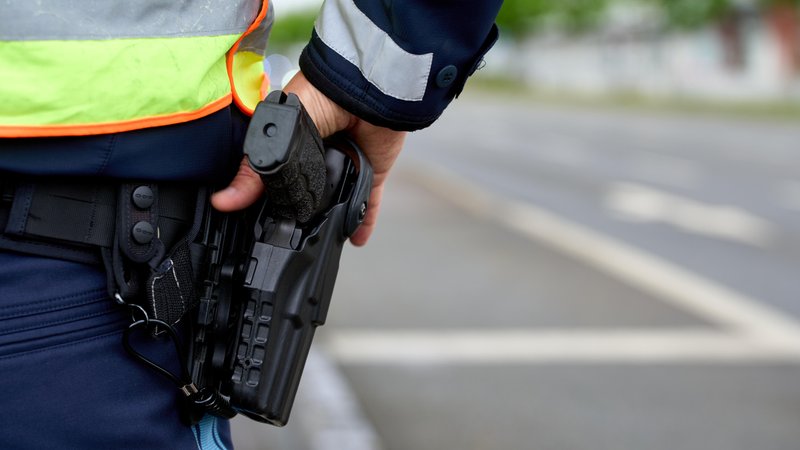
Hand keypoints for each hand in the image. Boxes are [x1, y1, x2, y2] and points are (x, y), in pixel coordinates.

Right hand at [211, 71, 406, 246]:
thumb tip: (222, 201)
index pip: (280, 177)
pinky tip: (355, 240)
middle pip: (310, 192)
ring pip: (338, 200)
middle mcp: (320, 154)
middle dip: (304, 214)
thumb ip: (256, 169)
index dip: (270, 199)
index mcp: (294, 141)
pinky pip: (368, 202)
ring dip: (332, 220)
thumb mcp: (279, 132)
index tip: (259, 225)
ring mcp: (347, 163)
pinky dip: (364, 222)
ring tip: (320, 244)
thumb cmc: (321, 95)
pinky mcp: (372, 171)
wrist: (367, 90)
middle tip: (291, 241)